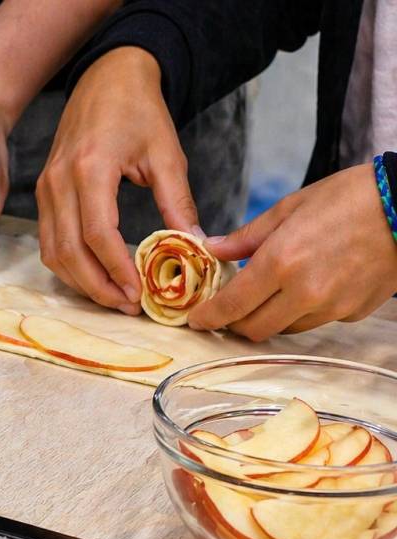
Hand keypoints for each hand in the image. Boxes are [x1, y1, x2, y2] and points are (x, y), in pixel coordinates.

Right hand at [37, 47, 199, 312]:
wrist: (107, 78)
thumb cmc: (139, 111)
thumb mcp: (166, 154)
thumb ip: (177, 202)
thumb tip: (194, 247)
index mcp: (91, 169)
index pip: (96, 233)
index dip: (116, 269)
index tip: (139, 293)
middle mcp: (59, 182)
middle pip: (69, 251)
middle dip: (98, 286)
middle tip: (129, 306)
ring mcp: (46, 188)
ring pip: (53, 252)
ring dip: (81, 282)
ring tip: (114, 297)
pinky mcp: (44, 193)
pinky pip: (48, 241)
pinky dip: (68, 265)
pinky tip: (94, 275)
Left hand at [188, 165, 396, 338]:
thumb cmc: (351, 197)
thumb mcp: (290, 207)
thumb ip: (247, 236)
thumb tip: (212, 249)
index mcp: (281, 262)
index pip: (231, 306)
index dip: (208, 317)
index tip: (196, 320)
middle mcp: (305, 292)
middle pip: (254, 329)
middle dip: (235, 324)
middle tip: (228, 310)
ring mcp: (332, 307)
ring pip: (285, 329)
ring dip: (270, 318)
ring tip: (269, 294)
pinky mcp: (354, 312)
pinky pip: (317, 321)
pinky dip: (303, 311)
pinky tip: (309, 286)